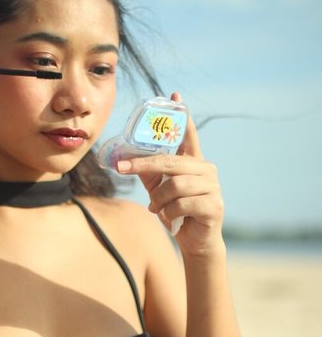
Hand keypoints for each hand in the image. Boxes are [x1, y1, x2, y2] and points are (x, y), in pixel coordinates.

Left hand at [117, 92, 224, 256]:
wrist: (195, 242)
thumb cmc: (178, 213)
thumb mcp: (159, 191)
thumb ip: (148, 173)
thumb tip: (125, 158)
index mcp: (194, 163)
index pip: (188, 135)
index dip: (182, 116)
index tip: (174, 94)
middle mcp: (206, 170)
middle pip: (171, 162)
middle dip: (143, 165)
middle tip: (122, 168)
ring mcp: (213, 187)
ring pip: (174, 186)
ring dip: (159, 200)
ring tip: (156, 209)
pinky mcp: (214, 206)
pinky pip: (181, 204)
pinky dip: (168, 213)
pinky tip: (168, 219)